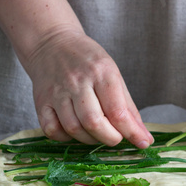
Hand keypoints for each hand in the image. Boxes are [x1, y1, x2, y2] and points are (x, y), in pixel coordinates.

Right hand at [25, 30, 153, 147]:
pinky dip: (65, 137)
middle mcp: (77, 82)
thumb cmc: (88, 61)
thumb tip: (144, 138)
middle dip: (110, 138)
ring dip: (89, 139)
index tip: (142, 143)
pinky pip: (52, 130)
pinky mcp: (41, 101)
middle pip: (94, 122)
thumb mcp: (114, 76)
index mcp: (102, 73)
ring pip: (73, 128)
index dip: (131, 132)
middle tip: (115, 138)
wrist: (51, 43)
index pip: (117, 111)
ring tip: (97, 133)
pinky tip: (74, 131)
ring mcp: (57, 92)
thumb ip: (129, 108)